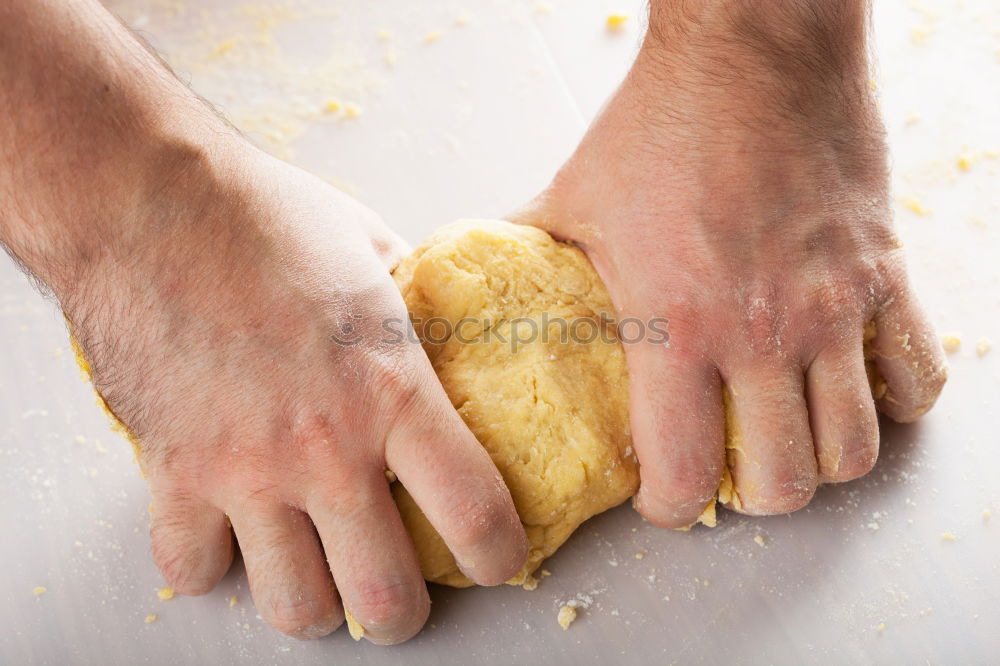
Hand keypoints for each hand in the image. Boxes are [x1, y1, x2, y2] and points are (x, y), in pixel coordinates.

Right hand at [72, 144, 527, 641]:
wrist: (151, 201)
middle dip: (401, 615)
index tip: (496, 558)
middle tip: (398, 596)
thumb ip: (415, 315)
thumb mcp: (377, 254)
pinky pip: (193, 570)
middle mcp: (325, 447)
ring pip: (295, 608)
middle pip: (384, 600)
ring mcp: (246, 470)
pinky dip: (214, 565)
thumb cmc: (267, 217)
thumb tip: (439, 337)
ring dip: (315, 604)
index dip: (498, 555)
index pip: (474, 512)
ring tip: (318, 576)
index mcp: (393, 391)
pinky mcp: (174, 473)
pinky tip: (230, 533)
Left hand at [513, 0, 945, 526]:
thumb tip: (480, 279)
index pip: (682, 474)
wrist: (751, 46)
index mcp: (676, 323)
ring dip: (817, 460)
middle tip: (725, 469)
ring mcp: (832, 307)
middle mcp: (762, 331)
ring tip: (785, 434)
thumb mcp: (572, 195)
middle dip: (748, 497)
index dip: (668, 506)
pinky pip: (917, 376)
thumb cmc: (661, 120)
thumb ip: (524, 254)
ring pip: (852, 449)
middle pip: (783, 485)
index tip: (661, 495)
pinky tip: (850, 382)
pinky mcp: (882, 274)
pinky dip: (892, 401)